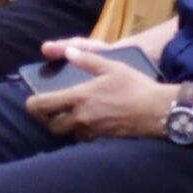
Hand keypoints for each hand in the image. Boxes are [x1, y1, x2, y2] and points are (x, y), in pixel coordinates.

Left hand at [23, 48, 173, 139]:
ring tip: (74, 115)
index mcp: (79, 98)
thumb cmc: (136, 86)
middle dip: (49, 119)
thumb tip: (69, 51)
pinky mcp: (104, 140)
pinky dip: (83, 133)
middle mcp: (82, 118)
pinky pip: (85, 139)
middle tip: (55, 110)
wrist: (159, 112)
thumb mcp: (112, 66)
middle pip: (52, 126)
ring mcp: (92, 131)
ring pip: (68, 134)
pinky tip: (92, 123)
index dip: (32, 105)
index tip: (34, 101)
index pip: (42, 106)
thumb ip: (87, 59)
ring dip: (67, 127)